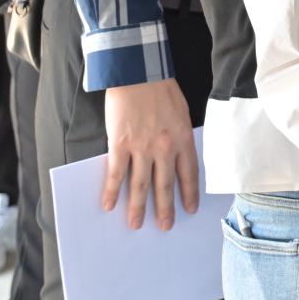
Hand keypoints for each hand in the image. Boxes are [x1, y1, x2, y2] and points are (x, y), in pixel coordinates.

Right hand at [102, 78, 199, 230]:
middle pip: (165, 185)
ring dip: (138, 207)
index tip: (189, 209)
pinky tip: (109, 205)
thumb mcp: (182, 112)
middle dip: (165, 208)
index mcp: (184, 138)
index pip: (189, 174)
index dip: (189, 193)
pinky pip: (116, 173)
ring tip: (136, 224)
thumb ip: (181, 135)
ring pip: (141, 184)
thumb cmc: (161, 89)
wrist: (138, 72)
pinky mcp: (120, 144)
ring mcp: (142, 147)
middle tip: (165, 226)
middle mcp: (165, 147)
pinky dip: (112, 191)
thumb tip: (177, 156)